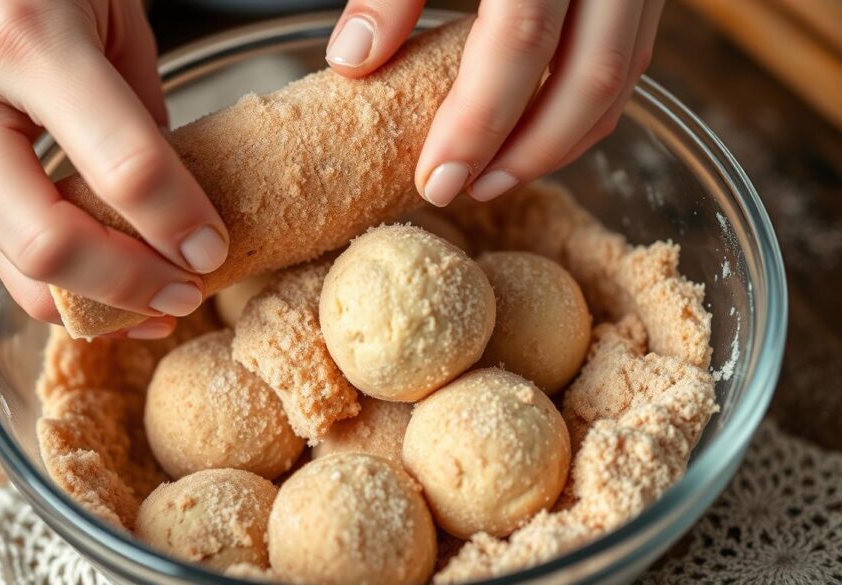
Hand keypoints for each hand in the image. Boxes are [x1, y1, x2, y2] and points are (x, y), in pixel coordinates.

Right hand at [0, 0, 229, 337]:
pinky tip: (115, 298)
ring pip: (18, 267)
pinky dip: (68, 291)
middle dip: (130, 284)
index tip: (215, 249)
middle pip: (48, 241)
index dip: (176, 221)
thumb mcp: (118, 23)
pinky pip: (7, 257)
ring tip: (159, 311)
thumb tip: (184, 212)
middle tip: (187, 294)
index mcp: (26, 42)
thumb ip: (141, 117)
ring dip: (100, 304)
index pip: (120, 165)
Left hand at [325, 0, 664, 206]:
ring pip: (624, 71)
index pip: (520, 38)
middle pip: (591, 71)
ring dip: (564, 139)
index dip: (478, 119)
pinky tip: (542, 133)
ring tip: (498, 176)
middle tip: (464, 191)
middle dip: (528, 150)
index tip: (435, 178)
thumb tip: (354, 60)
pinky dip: (590, 105)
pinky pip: (634, 53)